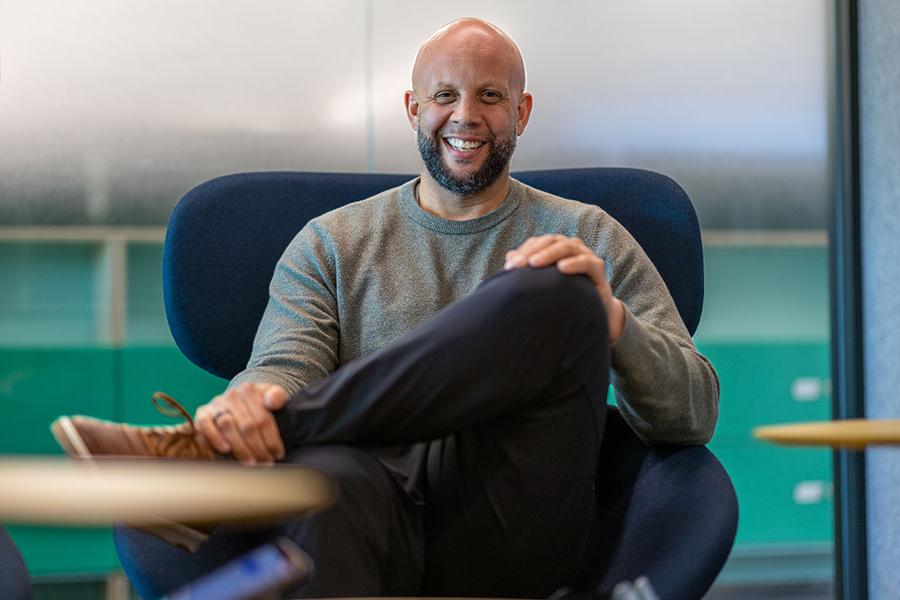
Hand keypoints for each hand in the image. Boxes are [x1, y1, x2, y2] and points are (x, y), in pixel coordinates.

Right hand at [195, 382, 288, 465]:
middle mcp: (231, 395)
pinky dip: (215, 439)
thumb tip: (272, 401)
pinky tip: (226, 451)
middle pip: (246, 425)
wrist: (239, 401)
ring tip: (250, 461)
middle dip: (257, 448)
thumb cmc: (259, 403)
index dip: (271, 439)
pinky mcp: (202, 414)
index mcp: (250, 390)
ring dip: (240, 447)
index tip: (277, 454)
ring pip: (227, 426)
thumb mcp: (273, 395)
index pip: (263, 418)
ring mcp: (215, 404)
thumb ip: (278, 396)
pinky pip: (205, 427)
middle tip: (265, 462)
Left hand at [504, 234, 625, 340]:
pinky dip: (575, 263)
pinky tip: (562, 268)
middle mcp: (571, 248)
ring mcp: (586, 256)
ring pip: (568, 247)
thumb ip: (528, 270)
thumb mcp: (544, 283)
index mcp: (556, 249)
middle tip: (518, 265)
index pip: (538, 243)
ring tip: (535, 263)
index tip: (508, 266)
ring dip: (550, 253)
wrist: (594, 312)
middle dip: (533, 251)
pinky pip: (587, 262)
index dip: (523, 251)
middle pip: (551, 241)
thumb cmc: (565, 295)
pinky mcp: (598, 269)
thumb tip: (509, 257)